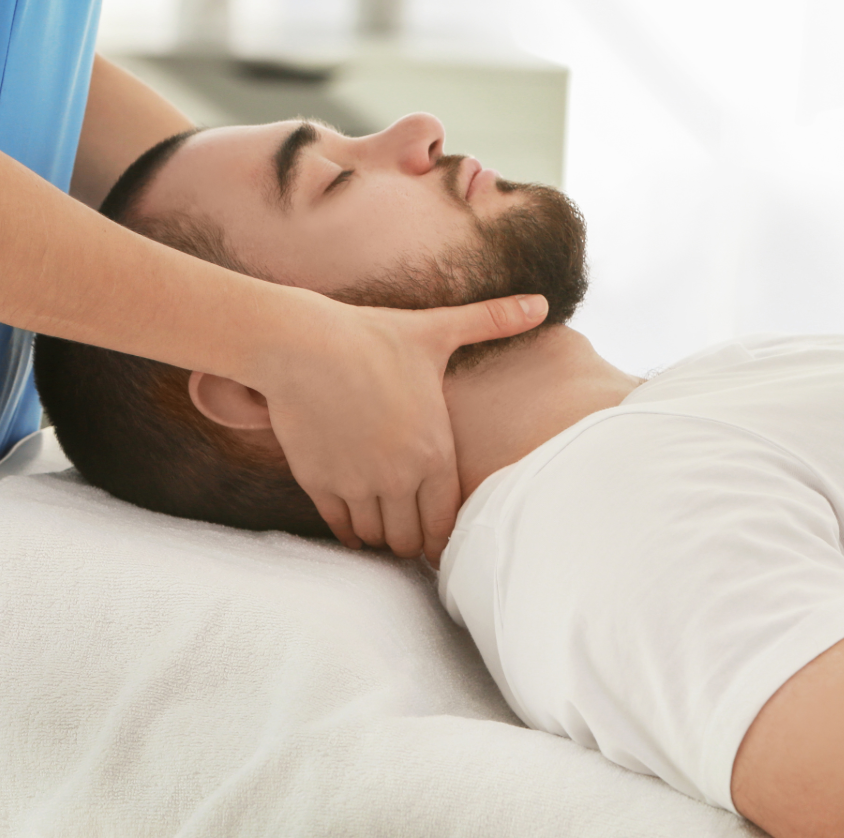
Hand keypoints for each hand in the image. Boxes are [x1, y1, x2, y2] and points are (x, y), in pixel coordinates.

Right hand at [254, 291, 547, 561]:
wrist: (302, 343)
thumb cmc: (371, 336)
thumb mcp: (436, 330)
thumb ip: (492, 321)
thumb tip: (542, 303)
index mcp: (433, 451)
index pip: (446, 519)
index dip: (443, 537)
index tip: (440, 540)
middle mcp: (398, 476)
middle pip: (410, 538)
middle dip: (413, 541)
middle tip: (412, 537)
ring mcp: (357, 483)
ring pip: (376, 536)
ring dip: (382, 536)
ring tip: (385, 527)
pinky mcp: (320, 483)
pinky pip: (341, 526)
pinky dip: (349, 531)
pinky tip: (354, 524)